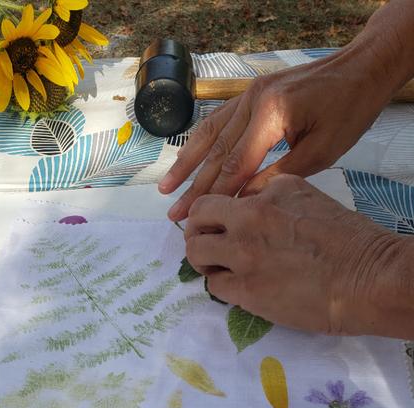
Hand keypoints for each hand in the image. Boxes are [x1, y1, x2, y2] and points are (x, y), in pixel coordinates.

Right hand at [159, 45, 399, 220]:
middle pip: (216, 153)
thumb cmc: (349, 111)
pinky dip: (200, 141)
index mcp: (271, 115)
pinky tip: (186, 158)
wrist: (361, 68)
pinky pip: (218, 119)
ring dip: (186, 164)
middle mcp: (253, 100)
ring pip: (209, 134)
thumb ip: (277, 175)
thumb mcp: (320, 152)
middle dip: (193, 187)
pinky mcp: (252, 92)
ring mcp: (249, 93)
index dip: (213, 196)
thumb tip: (243, 201)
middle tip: (174, 214)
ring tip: (165, 188)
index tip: (195, 219)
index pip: (234, 165)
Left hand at [184, 175, 413, 337]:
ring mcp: (244, 253)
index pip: (226, 194)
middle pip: (197, 216)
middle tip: (207, 243)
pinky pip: (213, 284)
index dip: (219, 211)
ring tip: (217, 267)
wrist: (368, 279)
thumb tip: (252, 208)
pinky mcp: (245, 288)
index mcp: (270, 191)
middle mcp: (250, 216)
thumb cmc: (351, 243)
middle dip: (196, 229)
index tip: (221, 224)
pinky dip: (221, 285)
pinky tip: (237, 287)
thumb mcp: (311, 200)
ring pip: (196, 251)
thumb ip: (276, 200)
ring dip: (202, 259)